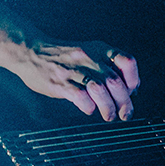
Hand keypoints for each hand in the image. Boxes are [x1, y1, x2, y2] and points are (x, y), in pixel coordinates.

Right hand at [4, 39, 140, 121]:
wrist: (31, 50)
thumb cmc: (62, 56)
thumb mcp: (89, 53)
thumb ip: (107, 67)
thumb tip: (131, 88)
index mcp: (99, 49)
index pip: (127, 62)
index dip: (134, 80)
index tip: (132, 92)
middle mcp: (89, 58)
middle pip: (116, 81)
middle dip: (124, 101)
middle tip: (125, 113)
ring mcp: (74, 70)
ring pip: (100, 89)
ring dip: (108, 107)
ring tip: (108, 115)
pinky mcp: (60, 83)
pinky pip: (80, 96)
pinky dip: (88, 106)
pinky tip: (88, 109)